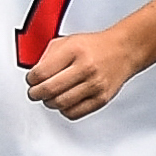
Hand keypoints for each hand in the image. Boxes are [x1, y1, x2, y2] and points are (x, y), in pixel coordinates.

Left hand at [25, 27, 148, 118]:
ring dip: (49, 103)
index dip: (31, 79)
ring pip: (60, 104)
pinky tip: (63, 102)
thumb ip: (47, 56)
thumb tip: (32, 74)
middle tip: (34, 92)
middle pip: (49, 90)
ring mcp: (95, 85)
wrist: (124, 50)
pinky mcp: (101, 99)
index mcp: (74, 51)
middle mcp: (86, 68)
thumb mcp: (67, 42)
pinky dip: (63, 110)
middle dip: (35, 94)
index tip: (31, 80)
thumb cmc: (94, 46)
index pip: (42, 73)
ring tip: (48, 97)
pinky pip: (74, 113)